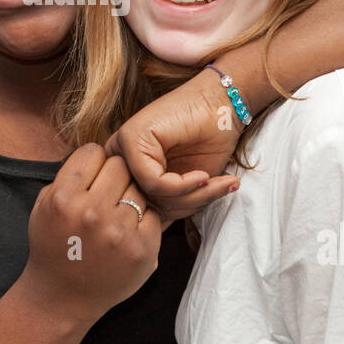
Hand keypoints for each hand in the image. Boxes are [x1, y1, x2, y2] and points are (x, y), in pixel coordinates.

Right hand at [22, 144, 163, 325]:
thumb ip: (69, 176)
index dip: (93, 162)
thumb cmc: (52, 247)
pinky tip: (127, 231)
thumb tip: (100, 152)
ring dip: (131, 195)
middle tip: (107, 192)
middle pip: (120, 166)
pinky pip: (153, 213)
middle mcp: (91, 214)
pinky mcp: (143, 250)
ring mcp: (119, 233)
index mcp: (63, 199)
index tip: (91, 175)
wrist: (62, 298)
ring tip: (116, 212)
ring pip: (139, 188)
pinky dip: (143, 219)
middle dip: (114, 175)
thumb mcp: (45, 206)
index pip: (93, 151)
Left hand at [105, 69, 239, 222]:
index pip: (140, 214)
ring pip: (148, 197)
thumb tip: (149, 238)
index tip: (205, 201)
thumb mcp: (186, 187)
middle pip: (142, 209)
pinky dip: (182, 185)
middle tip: (214, 192)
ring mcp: (121, 149)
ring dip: (188, 197)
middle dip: (182, 208)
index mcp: (127, 175)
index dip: (176, 215)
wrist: (223, 105)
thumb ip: (166, 207)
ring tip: (215, 184)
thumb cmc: (208, 143)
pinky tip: (202, 175)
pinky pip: (153, 181)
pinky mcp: (131, 137)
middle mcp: (119, 163)